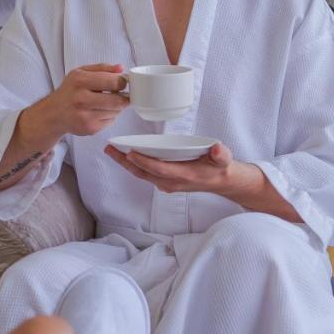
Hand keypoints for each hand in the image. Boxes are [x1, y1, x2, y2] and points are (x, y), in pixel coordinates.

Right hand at [20, 63, 130, 147]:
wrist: (53, 113)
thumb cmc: (69, 91)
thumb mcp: (81, 72)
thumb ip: (102, 68)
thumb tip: (121, 68)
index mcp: (80, 81)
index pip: (114, 82)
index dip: (122, 83)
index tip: (121, 83)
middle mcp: (81, 99)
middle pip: (118, 101)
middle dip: (123, 98)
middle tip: (119, 95)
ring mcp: (85, 116)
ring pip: (116, 112)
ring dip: (116, 108)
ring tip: (104, 103)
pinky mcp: (90, 128)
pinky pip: (111, 122)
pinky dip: (109, 117)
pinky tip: (98, 112)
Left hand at [104, 142, 249, 193]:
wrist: (220, 181)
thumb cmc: (219, 167)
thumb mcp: (223, 159)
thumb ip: (221, 154)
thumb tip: (218, 149)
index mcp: (184, 175)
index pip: (160, 170)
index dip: (144, 162)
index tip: (130, 153)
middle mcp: (172, 182)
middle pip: (144, 173)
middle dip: (125, 162)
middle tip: (110, 149)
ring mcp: (167, 184)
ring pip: (141, 174)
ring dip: (125, 163)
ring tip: (111, 150)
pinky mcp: (164, 181)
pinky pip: (145, 174)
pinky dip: (133, 165)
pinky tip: (124, 155)